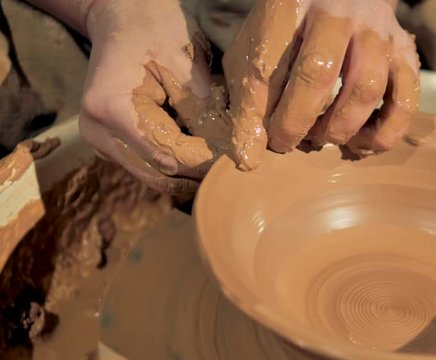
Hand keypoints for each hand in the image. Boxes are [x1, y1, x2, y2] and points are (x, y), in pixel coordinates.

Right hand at [79, 0, 226, 192]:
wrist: (120, 16)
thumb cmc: (152, 27)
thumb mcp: (183, 62)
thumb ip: (204, 107)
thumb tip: (230, 148)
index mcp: (110, 108)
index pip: (165, 153)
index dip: (202, 161)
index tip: (233, 159)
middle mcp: (98, 132)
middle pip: (157, 173)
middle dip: (197, 173)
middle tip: (232, 166)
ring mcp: (101, 141)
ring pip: (153, 175)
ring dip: (188, 172)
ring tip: (219, 159)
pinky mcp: (112, 144)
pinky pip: (148, 164)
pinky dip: (176, 162)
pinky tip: (199, 150)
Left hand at [223, 0, 419, 169]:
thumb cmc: (292, 28)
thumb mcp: (258, 48)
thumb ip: (249, 96)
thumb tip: (249, 157)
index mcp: (290, 9)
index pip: (267, 63)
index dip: (257, 114)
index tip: (254, 148)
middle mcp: (337, 16)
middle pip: (319, 73)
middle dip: (298, 121)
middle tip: (288, 142)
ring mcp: (376, 33)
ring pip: (367, 89)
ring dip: (341, 127)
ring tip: (322, 138)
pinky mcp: (403, 53)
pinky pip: (405, 100)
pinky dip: (385, 132)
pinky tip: (361, 141)